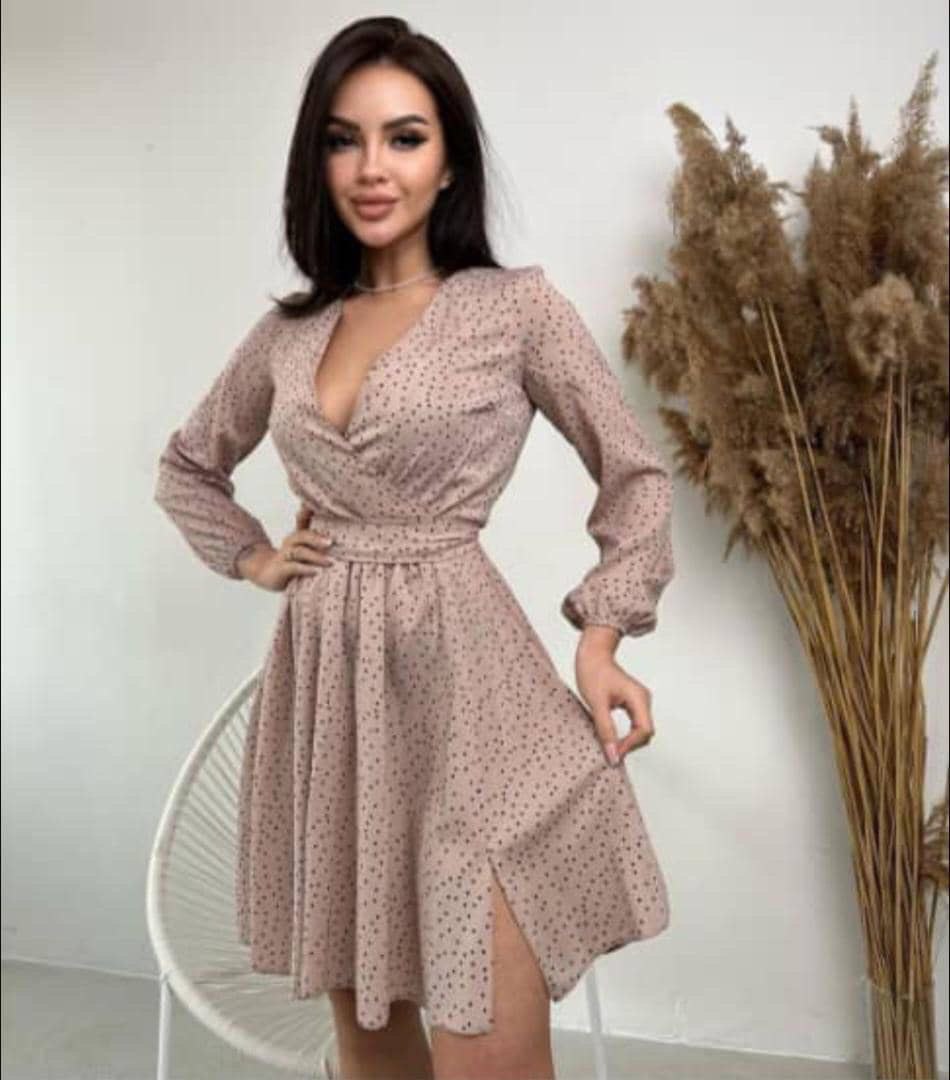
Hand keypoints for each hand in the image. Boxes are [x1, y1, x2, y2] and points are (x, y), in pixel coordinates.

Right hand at [236, 502, 333, 590]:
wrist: (267, 573)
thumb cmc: (292, 559)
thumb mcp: (305, 547)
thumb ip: (316, 536)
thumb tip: (330, 525)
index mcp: (298, 535)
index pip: (304, 519)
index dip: (309, 512)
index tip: (319, 508)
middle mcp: (290, 542)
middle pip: (302, 535)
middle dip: (316, 538)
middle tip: (331, 543)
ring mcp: (284, 555)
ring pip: (299, 552)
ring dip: (315, 556)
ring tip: (329, 562)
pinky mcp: (280, 569)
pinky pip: (293, 567)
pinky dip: (305, 569)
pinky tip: (316, 572)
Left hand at [575, 628, 654, 766]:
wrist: (592, 655)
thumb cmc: (593, 672)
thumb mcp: (596, 704)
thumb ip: (605, 729)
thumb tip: (612, 754)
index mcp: (639, 698)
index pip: (644, 731)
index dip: (629, 746)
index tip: (613, 755)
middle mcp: (643, 700)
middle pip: (645, 733)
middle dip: (630, 745)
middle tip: (611, 754)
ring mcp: (639, 701)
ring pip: (640, 731)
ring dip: (628, 742)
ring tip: (611, 749)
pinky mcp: (632, 703)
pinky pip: (634, 725)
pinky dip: (625, 735)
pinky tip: (612, 740)